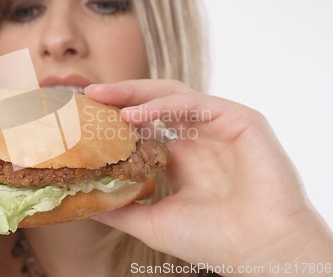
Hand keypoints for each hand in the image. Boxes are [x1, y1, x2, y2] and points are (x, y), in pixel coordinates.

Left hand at [85, 80, 332, 275]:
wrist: (260, 252)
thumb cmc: (213, 240)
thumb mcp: (152, 222)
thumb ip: (121, 210)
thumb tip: (86, 205)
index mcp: (183, 158)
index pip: (145, 127)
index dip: (115, 119)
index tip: (84, 117)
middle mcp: (200, 138)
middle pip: (155, 104)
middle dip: (122, 96)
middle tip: (90, 93)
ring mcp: (220, 127)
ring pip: (173, 95)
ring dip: (137, 94)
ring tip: (104, 97)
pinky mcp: (240, 120)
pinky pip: (196, 103)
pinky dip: (163, 105)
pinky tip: (134, 114)